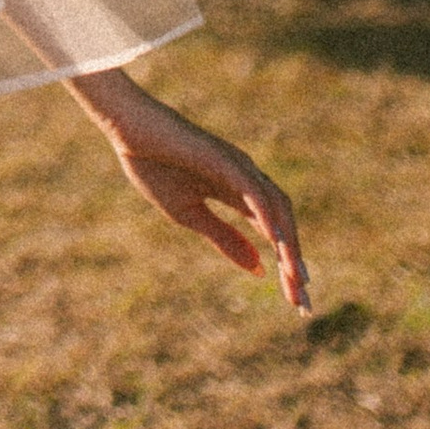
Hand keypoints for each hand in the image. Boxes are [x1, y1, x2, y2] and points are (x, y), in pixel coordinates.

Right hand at [72, 68, 310, 312]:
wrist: (128, 128)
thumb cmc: (153, 165)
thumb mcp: (189, 214)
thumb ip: (224, 238)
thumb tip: (260, 270)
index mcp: (238, 194)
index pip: (272, 233)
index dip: (285, 264)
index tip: (295, 299)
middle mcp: (248, 180)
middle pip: (283, 223)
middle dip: (293, 261)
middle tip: (301, 299)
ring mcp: (239, 167)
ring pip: (276, 208)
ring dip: (288, 244)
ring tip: (294, 277)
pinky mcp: (224, 159)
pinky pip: (252, 191)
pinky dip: (266, 215)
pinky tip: (274, 240)